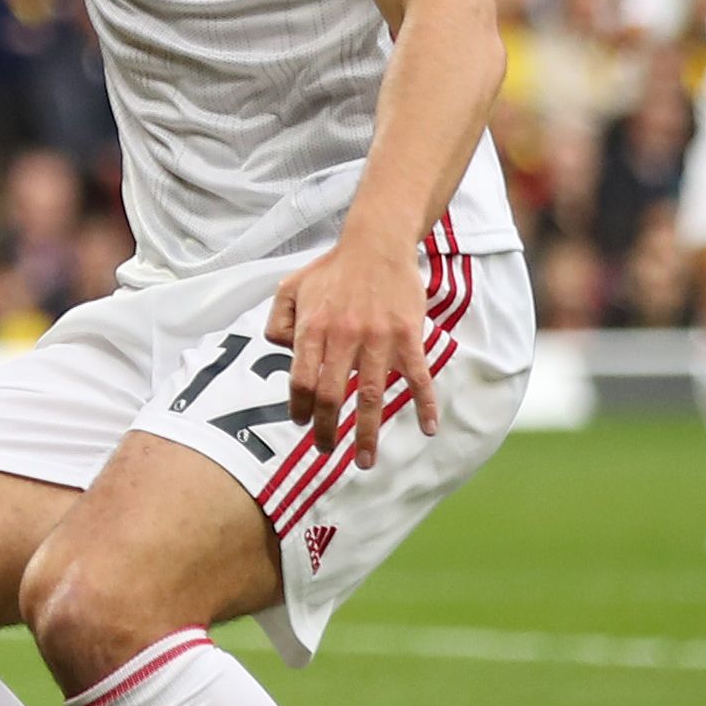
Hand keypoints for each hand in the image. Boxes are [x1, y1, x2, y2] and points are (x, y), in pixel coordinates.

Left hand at [266, 237, 437, 470]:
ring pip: (371, 396)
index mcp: (312, 329)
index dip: (298, 407)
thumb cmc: (332, 270)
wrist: (376, 244)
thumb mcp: (289, 288)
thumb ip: (277, 322)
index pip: (300, 380)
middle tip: (325, 450)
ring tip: (365, 461)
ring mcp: (377, 339)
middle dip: (326, 431)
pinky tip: (428, 429)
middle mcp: (342, 337)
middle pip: (330, 396)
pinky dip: (425, 405)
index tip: (301, 423)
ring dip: (367, 434)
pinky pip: (418, 377)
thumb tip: (278, 352)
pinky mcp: (408, 336)